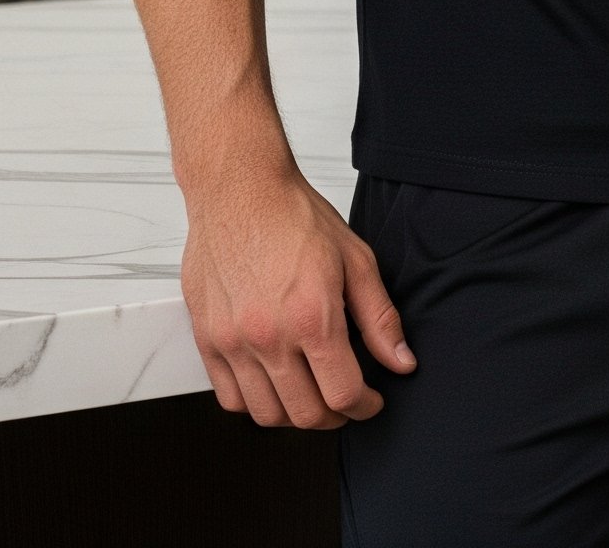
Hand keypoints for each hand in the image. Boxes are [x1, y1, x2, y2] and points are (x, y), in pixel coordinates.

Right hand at [181, 164, 413, 428]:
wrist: (240, 192)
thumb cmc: (296, 218)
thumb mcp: (357, 259)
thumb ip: (380, 318)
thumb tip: (401, 361)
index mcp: (312, 318)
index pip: (342, 393)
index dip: (365, 407)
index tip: (372, 402)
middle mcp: (269, 337)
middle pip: (304, 413)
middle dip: (334, 416)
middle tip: (347, 401)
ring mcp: (232, 343)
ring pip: (265, 415)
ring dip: (295, 415)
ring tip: (314, 395)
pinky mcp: (207, 340)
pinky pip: (229, 398)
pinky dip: (255, 404)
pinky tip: (275, 385)